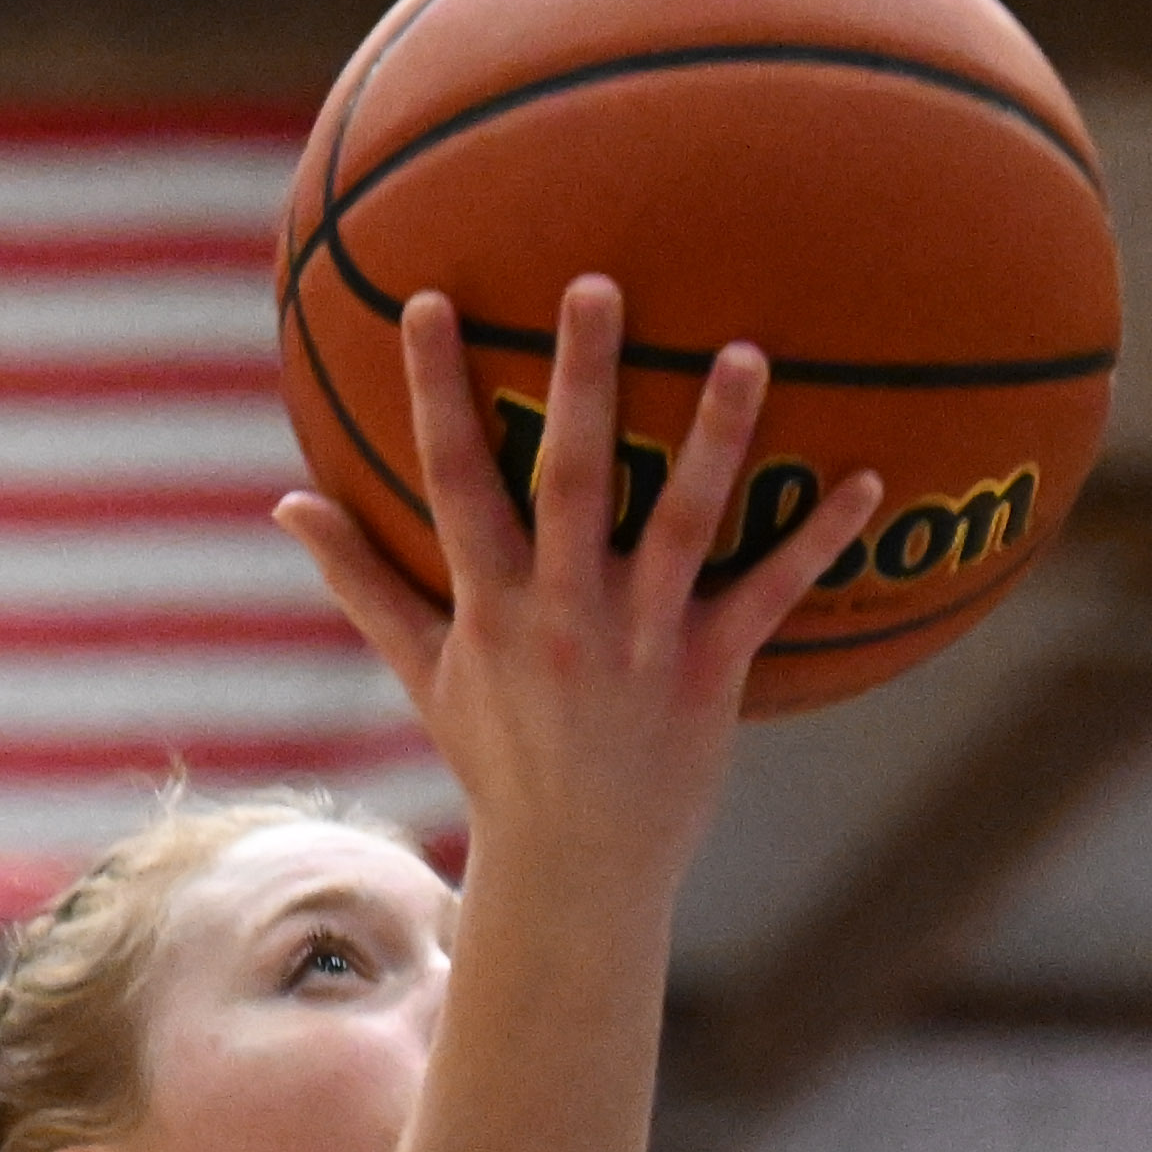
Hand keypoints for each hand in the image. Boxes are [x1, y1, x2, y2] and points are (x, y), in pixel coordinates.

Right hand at [276, 280, 872, 897]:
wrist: (576, 868)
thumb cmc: (498, 758)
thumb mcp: (421, 670)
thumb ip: (361, 580)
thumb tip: (285, 503)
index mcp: (490, 603)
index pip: (452, 479)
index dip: (436, 392)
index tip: (430, 301)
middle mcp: (564, 613)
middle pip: (569, 478)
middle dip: (581, 381)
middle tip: (597, 283)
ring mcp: (642, 641)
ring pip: (682, 522)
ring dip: (717, 437)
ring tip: (747, 352)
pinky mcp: (711, 671)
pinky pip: (770, 594)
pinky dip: (818, 539)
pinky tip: (867, 478)